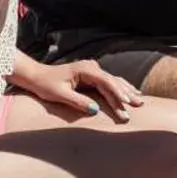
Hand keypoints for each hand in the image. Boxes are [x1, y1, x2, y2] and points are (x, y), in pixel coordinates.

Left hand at [14, 59, 143, 121]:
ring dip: (126, 90)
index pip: (106, 82)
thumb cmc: (45, 85)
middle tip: (138, 105)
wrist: (36, 75)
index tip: (126, 104)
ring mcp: (92, 70)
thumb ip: (78, 102)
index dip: (117, 94)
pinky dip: (120, 87)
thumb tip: (95, 110)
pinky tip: (130, 92)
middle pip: (113, 81)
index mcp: (86, 70)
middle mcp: (91, 67)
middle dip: (126, 94)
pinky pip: (109, 82)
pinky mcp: (91, 75)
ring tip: (140, 99)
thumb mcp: (60, 95)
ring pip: (114, 80)